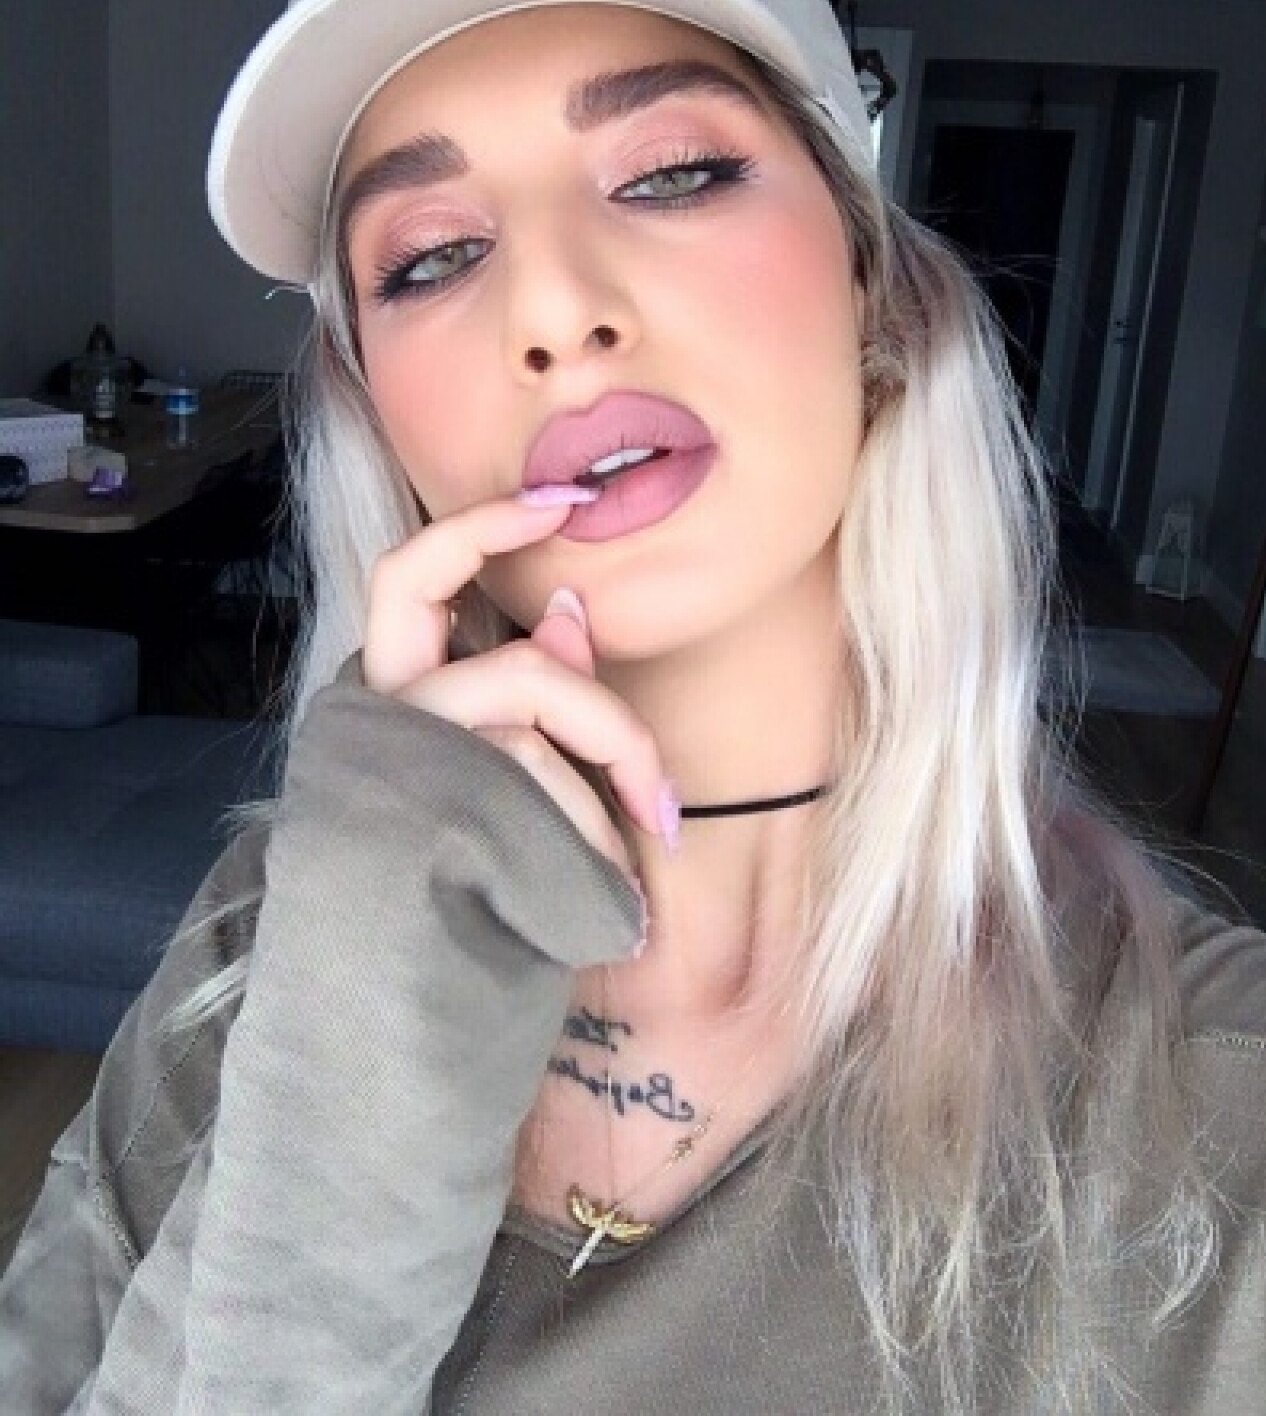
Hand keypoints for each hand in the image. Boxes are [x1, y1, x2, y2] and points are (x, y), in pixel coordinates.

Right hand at [362, 495, 671, 873]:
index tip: (560, 502)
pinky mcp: (427, 813)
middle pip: (493, 649)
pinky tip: (606, 896)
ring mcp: (401, 764)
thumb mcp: (504, 778)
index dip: (477, 528)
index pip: (409, 577)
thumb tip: (570, 606)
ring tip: (629, 859)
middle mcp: (379, 718)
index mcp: (388, 696)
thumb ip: (530, 692)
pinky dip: (589, 832)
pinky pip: (538, 786)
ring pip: (533, 716)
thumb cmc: (459, 887)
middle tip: (647, 753)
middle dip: (586, 689)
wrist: (396, 1002)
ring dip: (605, 785)